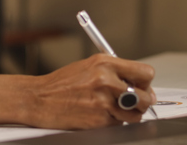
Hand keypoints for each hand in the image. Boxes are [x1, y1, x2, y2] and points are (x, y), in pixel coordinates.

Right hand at [27, 54, 155, 129]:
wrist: (39, 99)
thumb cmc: (62, 84)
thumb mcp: (89, 66)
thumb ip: (114, 72)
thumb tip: (138, 83)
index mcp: (105, 63)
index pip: (145, 73)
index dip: (146, 82)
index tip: (143, 87)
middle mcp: (106, 80)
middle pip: (145, 96)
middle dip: (142, 102)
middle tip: (135, 103)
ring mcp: (103, 101)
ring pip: (134, 114)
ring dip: (128, 115)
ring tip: (113, 109)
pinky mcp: (99, 120)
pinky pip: (118, 124)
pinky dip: (112, 122)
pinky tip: (98, 114)